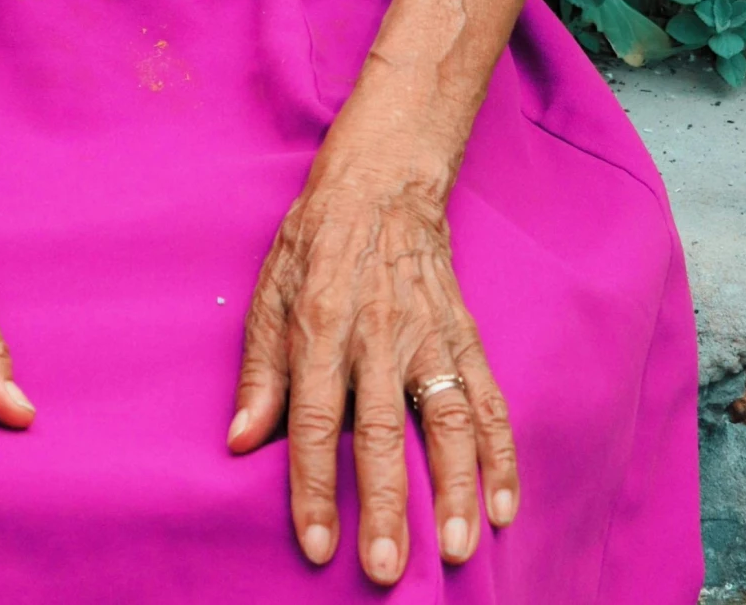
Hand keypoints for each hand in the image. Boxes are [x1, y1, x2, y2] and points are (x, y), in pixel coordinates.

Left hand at [228, 127, 516, 587]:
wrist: (382, 180)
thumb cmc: (315, 241)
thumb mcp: (268, 291)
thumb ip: (259, 370)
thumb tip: (241, 441)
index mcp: (321, 325)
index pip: (317, 419)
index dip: (315, 487)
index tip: (318, 546)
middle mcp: (379, 335)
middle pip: (384, 431)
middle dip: (388, 505)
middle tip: (388, 570)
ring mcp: (428, 336)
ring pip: (448, 421)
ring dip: (456, 489)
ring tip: (459, 550)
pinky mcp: (462, 335)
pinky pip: (487, 399)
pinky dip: (501, 454)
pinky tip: (503, 505)